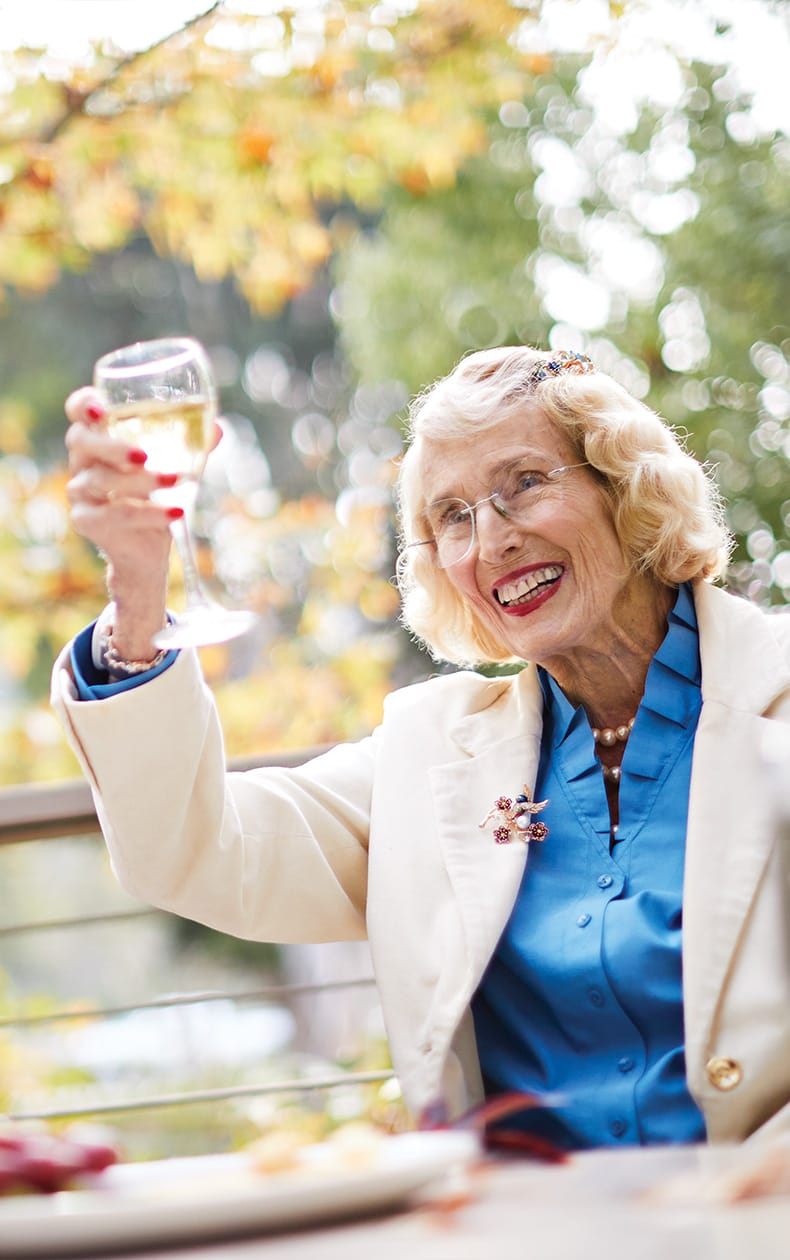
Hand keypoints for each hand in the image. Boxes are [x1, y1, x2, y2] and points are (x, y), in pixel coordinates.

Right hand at [64, 386, 220, 658]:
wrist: (151, 553)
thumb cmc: (161, 499)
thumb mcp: (180, 469)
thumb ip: (194, 446)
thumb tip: (220, 427)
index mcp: (101, 443)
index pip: (81, 413)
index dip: (87, 405)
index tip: (103, 403)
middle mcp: (84, 467)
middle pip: (83, 447)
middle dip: (112, 448)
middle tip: (146, 455)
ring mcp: (84, 499)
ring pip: (98, 485)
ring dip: (139, 485)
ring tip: (174, 484)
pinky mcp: (94, 528)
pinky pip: (115, 519)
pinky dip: (149, 516)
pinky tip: (177, 513)